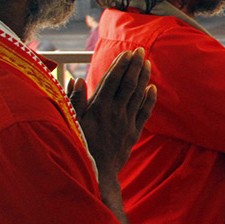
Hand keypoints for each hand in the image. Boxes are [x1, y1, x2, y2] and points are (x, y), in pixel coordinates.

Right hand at [68, 50, 156, 221]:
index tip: (127, 53)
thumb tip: (78, 79)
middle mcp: (115, 112)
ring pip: (138, 95)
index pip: (112, 81)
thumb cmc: (79, 146)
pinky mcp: (134, 132)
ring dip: (143, 78)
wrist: (97, 172)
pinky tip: (153, 88)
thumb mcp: (72, 122)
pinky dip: (149, 99)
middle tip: (140, 50)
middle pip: (128, 84)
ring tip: (148, 63)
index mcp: (99, 108)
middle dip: (134, 66)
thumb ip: (75, 100)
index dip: (121, 65)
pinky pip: (144, 113)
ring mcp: (126, 122)